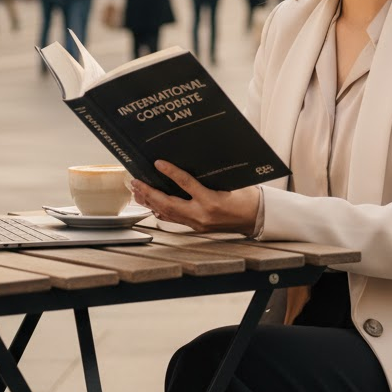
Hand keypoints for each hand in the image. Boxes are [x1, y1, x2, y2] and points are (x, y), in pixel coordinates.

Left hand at [130, 161, 260, 234]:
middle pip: (168, 203)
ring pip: (168, 213)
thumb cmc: (246, 197)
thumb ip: (208, 178)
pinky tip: (153, 205)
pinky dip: (161, 211)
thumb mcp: (229, 182)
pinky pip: (174, 219)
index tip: (159, 163)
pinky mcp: (197, 227)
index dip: (171, 172)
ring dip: (151, 202)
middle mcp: (202, 214)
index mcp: (212, 200)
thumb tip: (189, 165)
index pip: (186, 183)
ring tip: (138, 192)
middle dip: (149, 192)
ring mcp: (198, 223)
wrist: (255, 217)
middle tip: (136, 182)